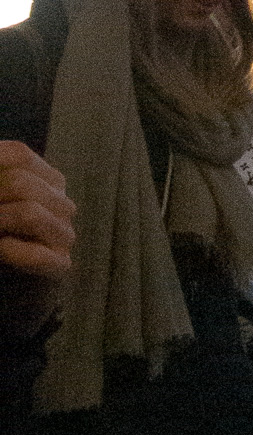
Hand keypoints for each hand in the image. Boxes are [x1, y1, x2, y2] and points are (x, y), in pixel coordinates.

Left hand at [0, 142, 73, 332]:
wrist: (11, 279)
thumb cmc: (2, 234)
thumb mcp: (2, 202)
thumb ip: (2, 174)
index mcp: (48, 179)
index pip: (17, 155)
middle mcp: (62, 202)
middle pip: (19, 183)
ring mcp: (64, 233)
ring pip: (30, 213)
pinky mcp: (61, 263)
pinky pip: (37, 253)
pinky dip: (11, 251)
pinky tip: (2, 249)